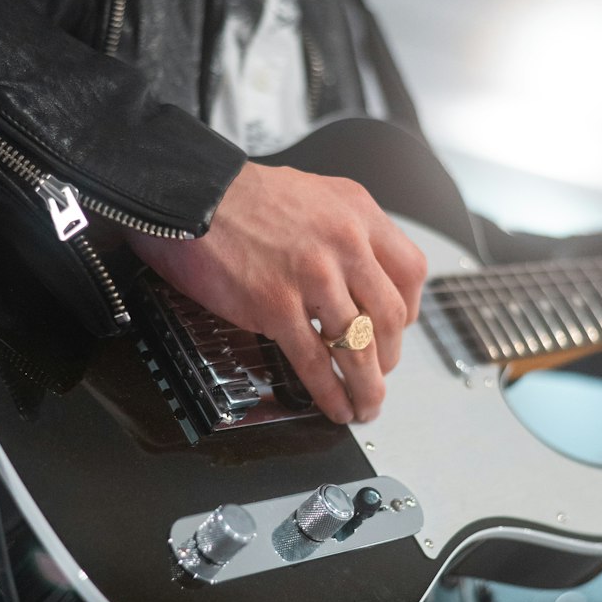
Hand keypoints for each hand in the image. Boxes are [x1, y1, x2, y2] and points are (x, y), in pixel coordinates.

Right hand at [129, 162, 426, 423]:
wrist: (190, 195)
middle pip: (390, 316)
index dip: (410, 310)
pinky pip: (314, 361)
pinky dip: (329, 392)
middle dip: (389, 357)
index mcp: (357, 211)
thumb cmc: (241, 197)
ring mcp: (311, 276)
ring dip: (367, 386)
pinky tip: (335, 406)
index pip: (411, 271)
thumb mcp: (313, 195)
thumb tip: (360, 277)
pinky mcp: (275, 306)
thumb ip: (343, 232)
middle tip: (380, 373)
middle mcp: (343, 242)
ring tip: (365, 404)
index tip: (400, 328)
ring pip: (358, 346)